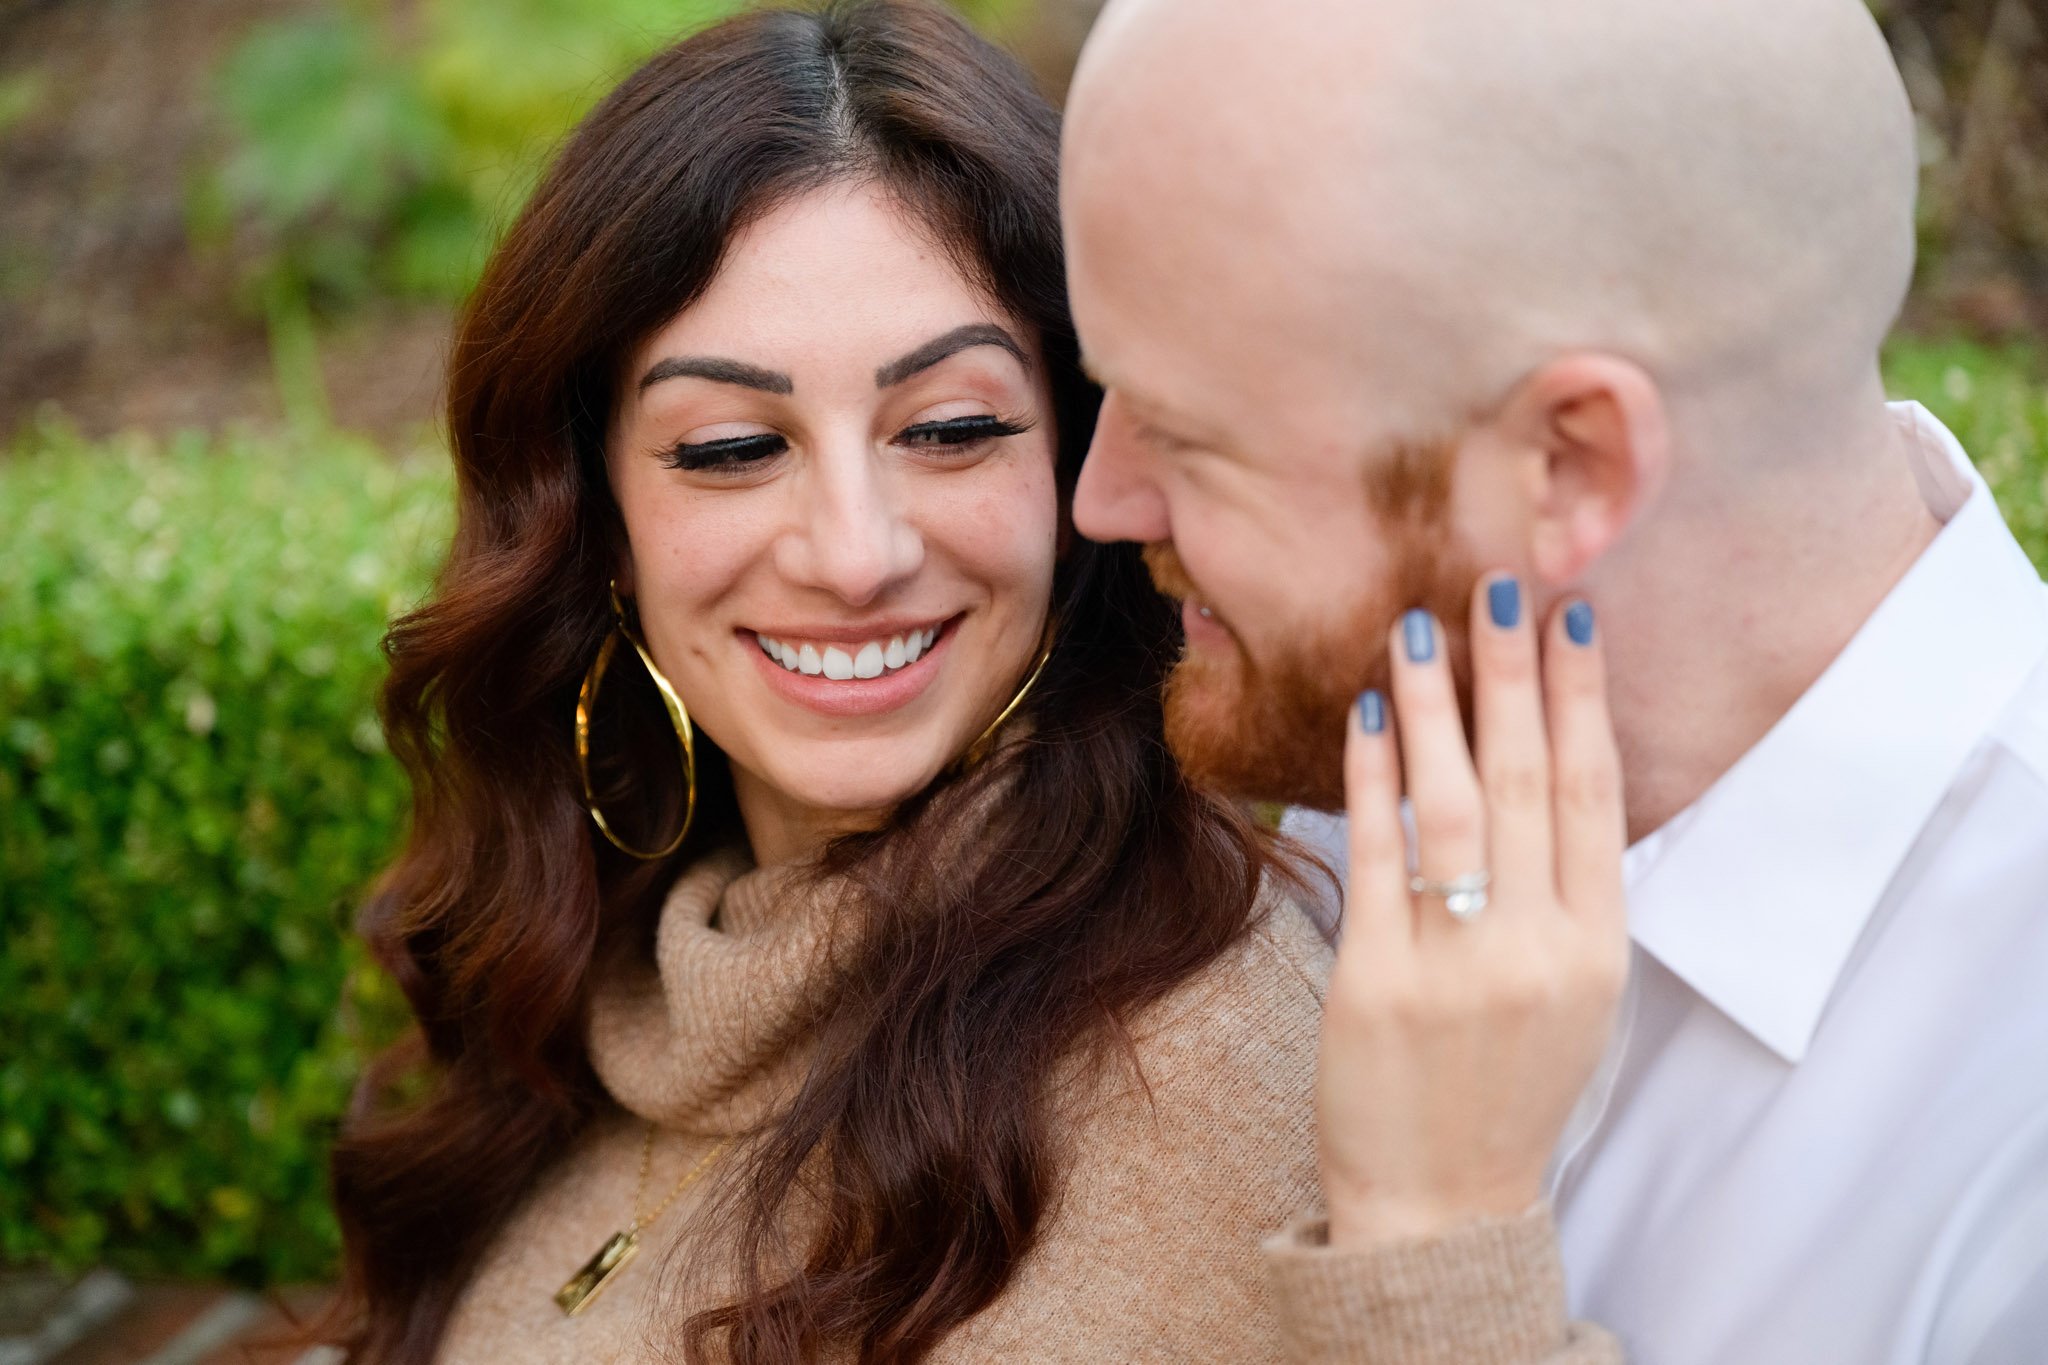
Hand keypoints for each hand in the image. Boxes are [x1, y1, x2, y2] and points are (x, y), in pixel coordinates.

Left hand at [1316, 576, 1628, 1249]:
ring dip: (1436, 704)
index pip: (1594, 795)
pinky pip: (1376, 855)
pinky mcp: (1377, 980)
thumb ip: (1567, 889)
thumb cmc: (1507, 1084)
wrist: (1441, 1202)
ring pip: (1452, 805)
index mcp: (1599, 948)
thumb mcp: (1575, 993)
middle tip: (1495, 583)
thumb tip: (1545, 757)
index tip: (1571, 616)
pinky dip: (1372, 777)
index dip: (1583, 699)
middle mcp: (1538, 950)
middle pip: (1527, 781)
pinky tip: (1367, 712)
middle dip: (1511, 673)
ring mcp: (1457, 965)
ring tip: (1416, 623)